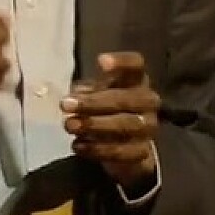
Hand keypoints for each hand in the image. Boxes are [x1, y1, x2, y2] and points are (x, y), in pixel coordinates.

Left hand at [61, 51, 160, 189]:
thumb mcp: (96, 93)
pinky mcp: (142, 152)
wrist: (126, 143)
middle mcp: (148, 102)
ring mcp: (148, 128)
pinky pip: (122, 151)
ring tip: (69, 125)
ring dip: (94, 125)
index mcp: (136, 80)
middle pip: (125, 99)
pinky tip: (78, 145)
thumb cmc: (107, 107)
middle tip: (65, 105)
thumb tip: (76, 95)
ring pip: (125, 125)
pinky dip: (98, 149)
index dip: (121, 62)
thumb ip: (86, 91)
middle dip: (93, 103)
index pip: (136, 65)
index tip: (100, 61)